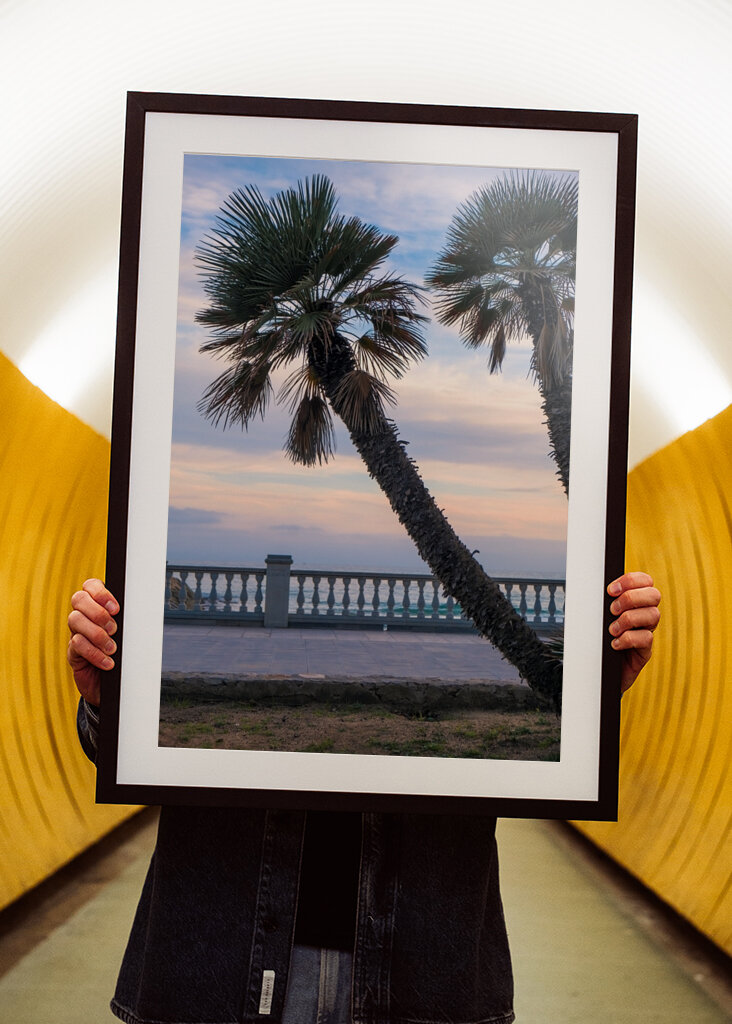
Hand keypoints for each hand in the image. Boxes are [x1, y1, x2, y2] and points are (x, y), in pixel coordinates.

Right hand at [67, 579, 119, 705]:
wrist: (115, 684)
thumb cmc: (125, 654)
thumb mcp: (129, 634)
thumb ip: (128, 620)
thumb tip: (140, 609)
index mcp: (98, 605)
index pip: (90, 585)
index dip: (100, 592)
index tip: (116, 608)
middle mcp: (84, 616)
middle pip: (78, 599)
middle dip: (98, 612)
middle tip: (114, 629)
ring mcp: (76, 632)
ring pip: (75, 620)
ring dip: (97, 634)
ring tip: (112, 648)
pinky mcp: (73, 652)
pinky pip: (77, 644)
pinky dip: (94, 653)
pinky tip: (108, 662)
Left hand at [607, 571, 660, 692]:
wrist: (598, 671)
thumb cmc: (597, 640)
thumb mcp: (599, 617)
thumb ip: (602, 602)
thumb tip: (591, 587)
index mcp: (635, 602)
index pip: (645, 581)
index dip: (631, 580)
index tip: (610, 590)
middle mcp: (644, 615)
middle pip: (654, 595)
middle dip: (630, 598)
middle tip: (612, 610)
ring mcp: (646, 632)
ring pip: (653, 615)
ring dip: (628, 619)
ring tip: (612, 630)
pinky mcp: (645, 651)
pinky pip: (646, 638)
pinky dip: (627, 639)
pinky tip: (614, 644)